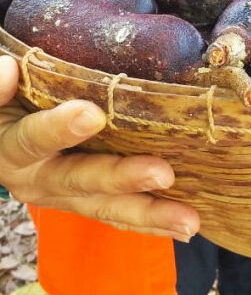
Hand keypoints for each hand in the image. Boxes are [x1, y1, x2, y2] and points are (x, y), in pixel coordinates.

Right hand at [0, 55, 198, 240]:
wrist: (5, 145)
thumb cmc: (9, 110)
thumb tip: (8, 69)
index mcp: (14, 150)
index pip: (34, 138)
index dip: (59, 128)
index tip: (92, 114)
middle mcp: (40, 180)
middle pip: (82, 181)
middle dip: (123, 178)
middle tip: (163, 174)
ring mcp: (67, 196)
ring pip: (109, 208)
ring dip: (150, 213)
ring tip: (188, 220)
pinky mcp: (88, 202)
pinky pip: (120, 216)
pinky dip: (151, 222)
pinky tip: (183, 225)